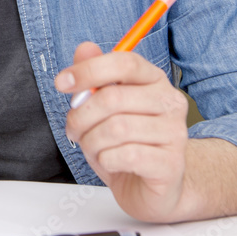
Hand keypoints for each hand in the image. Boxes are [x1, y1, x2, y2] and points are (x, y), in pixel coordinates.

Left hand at [55, 42, 189, 221]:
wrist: (153, 188)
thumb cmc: (126, 144)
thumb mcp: (104, 109)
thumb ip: (94, 78)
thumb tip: (85, 47)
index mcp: (154, 80)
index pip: (124, 62)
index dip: (89, 69)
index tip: (62, 83)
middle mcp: (170, 102)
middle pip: (113, 97)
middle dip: (81, 116)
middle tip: (74, 129)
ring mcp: (175, 133)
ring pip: (116, 129)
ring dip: (92, 141)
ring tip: (93, 148)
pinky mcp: (171, 164)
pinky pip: (126, 155)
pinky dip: (106, 160)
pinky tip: (110, 162)